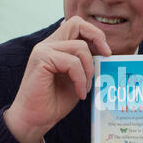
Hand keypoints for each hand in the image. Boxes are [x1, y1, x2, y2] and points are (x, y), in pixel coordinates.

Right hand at [4, 16, 110, 142]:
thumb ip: (86, 64)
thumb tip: (105, 54)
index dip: (95, 34)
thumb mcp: (77, 79)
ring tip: (85, 88)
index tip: (107, 53)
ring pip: (80, 47)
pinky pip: (72, 63)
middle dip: (97, 37)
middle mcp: (49, 44)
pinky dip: (80, 79)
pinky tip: (79, 93)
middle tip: (106, 56)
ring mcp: (44, 50)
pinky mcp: (41, 59)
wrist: (36, 118)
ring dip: (89, 70)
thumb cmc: (55, 101)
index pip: (78, 26)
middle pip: (77, 23)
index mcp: (57, 46)